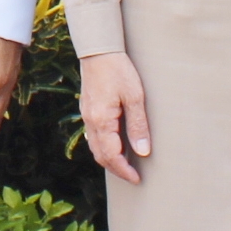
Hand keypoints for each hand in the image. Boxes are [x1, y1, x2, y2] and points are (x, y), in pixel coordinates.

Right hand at [78, 51, 151, 183]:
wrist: (99, 51)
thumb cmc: (119, 71)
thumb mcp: (135, 97)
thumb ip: (138, 126)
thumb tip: (143, 152)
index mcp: (102, 121)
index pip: (111, 155)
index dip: (124, 170)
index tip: (137, 179)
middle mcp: (90, 121)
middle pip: (100, 155)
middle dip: (116, 169)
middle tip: (133, 175)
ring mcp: (87, 116)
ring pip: (95, 147)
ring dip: (110, 158)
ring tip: (127, 163)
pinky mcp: (88, 110)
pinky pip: (94, 136)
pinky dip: (104, 146)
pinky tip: (117, 144)